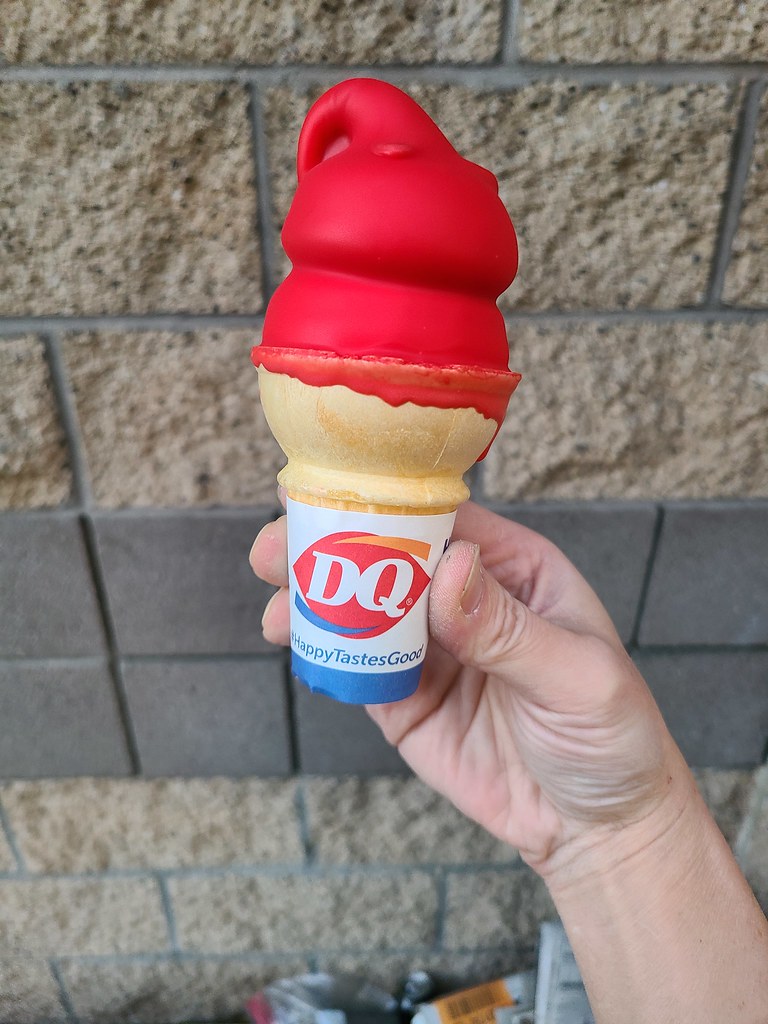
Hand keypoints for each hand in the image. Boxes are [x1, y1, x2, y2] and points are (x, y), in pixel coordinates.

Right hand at [251, 500, 693, 877]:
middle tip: (276, 550)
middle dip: (329, 547)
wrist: (594, 829)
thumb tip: (448, 570)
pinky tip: (296, 644)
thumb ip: (507, 628)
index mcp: (511, 570)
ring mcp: (430, 650)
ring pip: (360, 610)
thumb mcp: (576, 676)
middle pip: (386, 557)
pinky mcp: (404, 700)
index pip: (443, 521)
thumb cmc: (610, 736)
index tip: (333, 496)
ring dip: (313, 600)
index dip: (387, 503)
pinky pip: (356, 668)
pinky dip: (322, 653)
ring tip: (277, 605)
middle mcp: (463, 600)